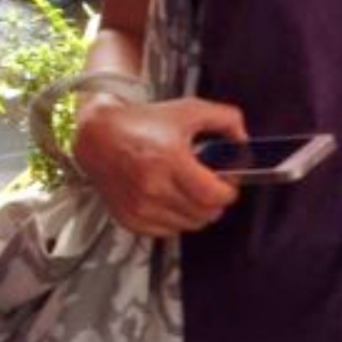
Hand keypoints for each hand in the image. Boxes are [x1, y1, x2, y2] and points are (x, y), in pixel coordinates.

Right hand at [71, 94, 249, 238]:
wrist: (97, 135)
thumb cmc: (142, 122)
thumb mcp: (188, 110)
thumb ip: (225, 119)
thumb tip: (244, 143)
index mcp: (170, 160)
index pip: (215, 195)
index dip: (229, 190)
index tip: (227, 181)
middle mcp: (153, 187)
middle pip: (205, 214)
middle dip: (215, 201)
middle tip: (210, 185)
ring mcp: (140, 207)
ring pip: (189, 225)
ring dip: (196, 211)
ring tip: (188, 190)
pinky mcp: (130, 219)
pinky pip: (168, 231)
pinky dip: (175, 219)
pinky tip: (170, 198)